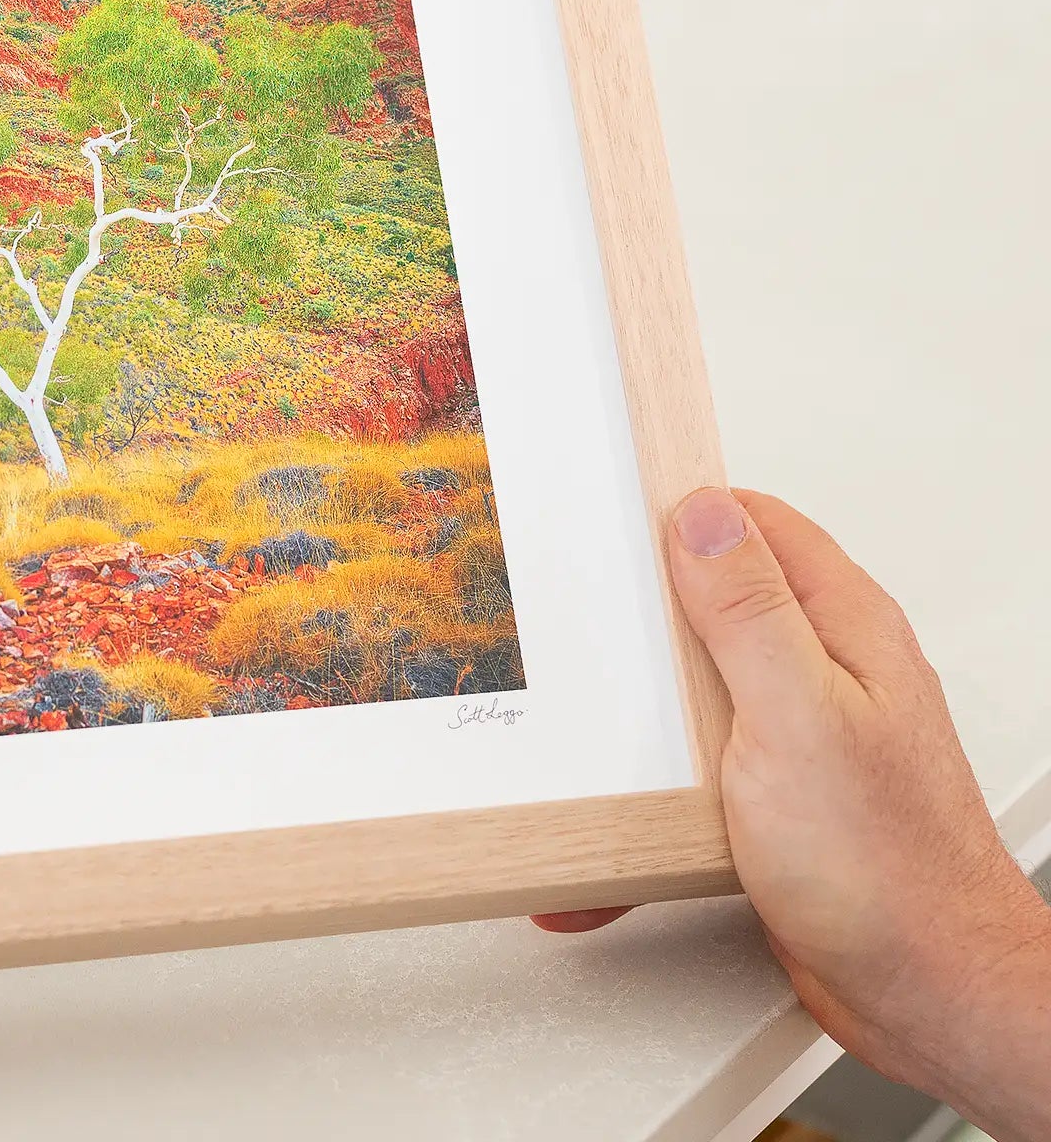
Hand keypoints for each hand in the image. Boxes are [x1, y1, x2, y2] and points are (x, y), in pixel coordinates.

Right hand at [537, 490, 1050, 1139]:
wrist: (927, 994)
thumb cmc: (891, 870)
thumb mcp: (800, 718)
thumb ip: (750, 613)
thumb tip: (704, 516)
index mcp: (843, 628)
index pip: (754, 523)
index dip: (680, 513)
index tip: (609, 519)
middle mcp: (825, 672)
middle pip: (710, 603)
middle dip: (639, 618)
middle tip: (579, 624)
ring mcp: (798, 734)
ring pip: (693, 689)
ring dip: (633, 715)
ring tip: (582, 729)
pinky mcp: (772, 796)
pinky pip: (692, 770)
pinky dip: (644, 796)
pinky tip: (611, 828)